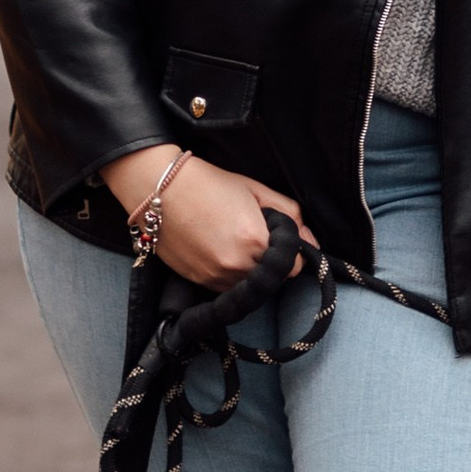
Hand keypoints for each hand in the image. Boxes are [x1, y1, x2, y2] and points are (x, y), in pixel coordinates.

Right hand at [99, 149, 313, 289]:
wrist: (160, 189)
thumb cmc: (209, 184)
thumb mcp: (256, 190)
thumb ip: (290, 215)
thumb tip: (310, 241)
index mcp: (255, 241)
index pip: (294, 267)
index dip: (294, 253)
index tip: (285, 240)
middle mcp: (237, 265)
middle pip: (273, 279)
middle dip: (272, 261)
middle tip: (258, 236)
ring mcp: (215, 277)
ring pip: (249, 286)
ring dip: (251, 270)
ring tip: (235, 241)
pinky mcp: (199, 282)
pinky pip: (226, 287)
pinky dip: (230, 274)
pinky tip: (219, 249)